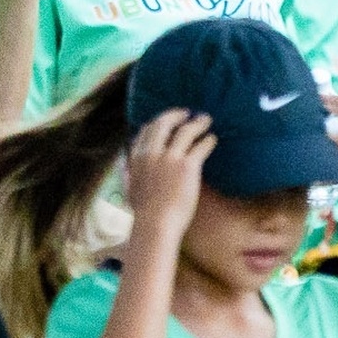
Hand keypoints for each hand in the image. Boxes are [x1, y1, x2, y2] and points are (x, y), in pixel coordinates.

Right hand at [124, 109, 214, 261]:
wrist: (155, 224)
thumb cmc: (143, 212)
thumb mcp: (128, 188)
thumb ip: (126, 172)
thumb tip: (124, 163)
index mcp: (136, 158)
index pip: (145, 131)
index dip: (156, 123)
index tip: (165, 121)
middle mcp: (151, 153)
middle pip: (164, 123)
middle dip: (176, 115)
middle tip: (187, 113)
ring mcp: (169, 157)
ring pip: (185, 130)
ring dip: (197, 123)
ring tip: (206, 120)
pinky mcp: (187, 165)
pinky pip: (200, 145)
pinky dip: (208, 140)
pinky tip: (212, 139)